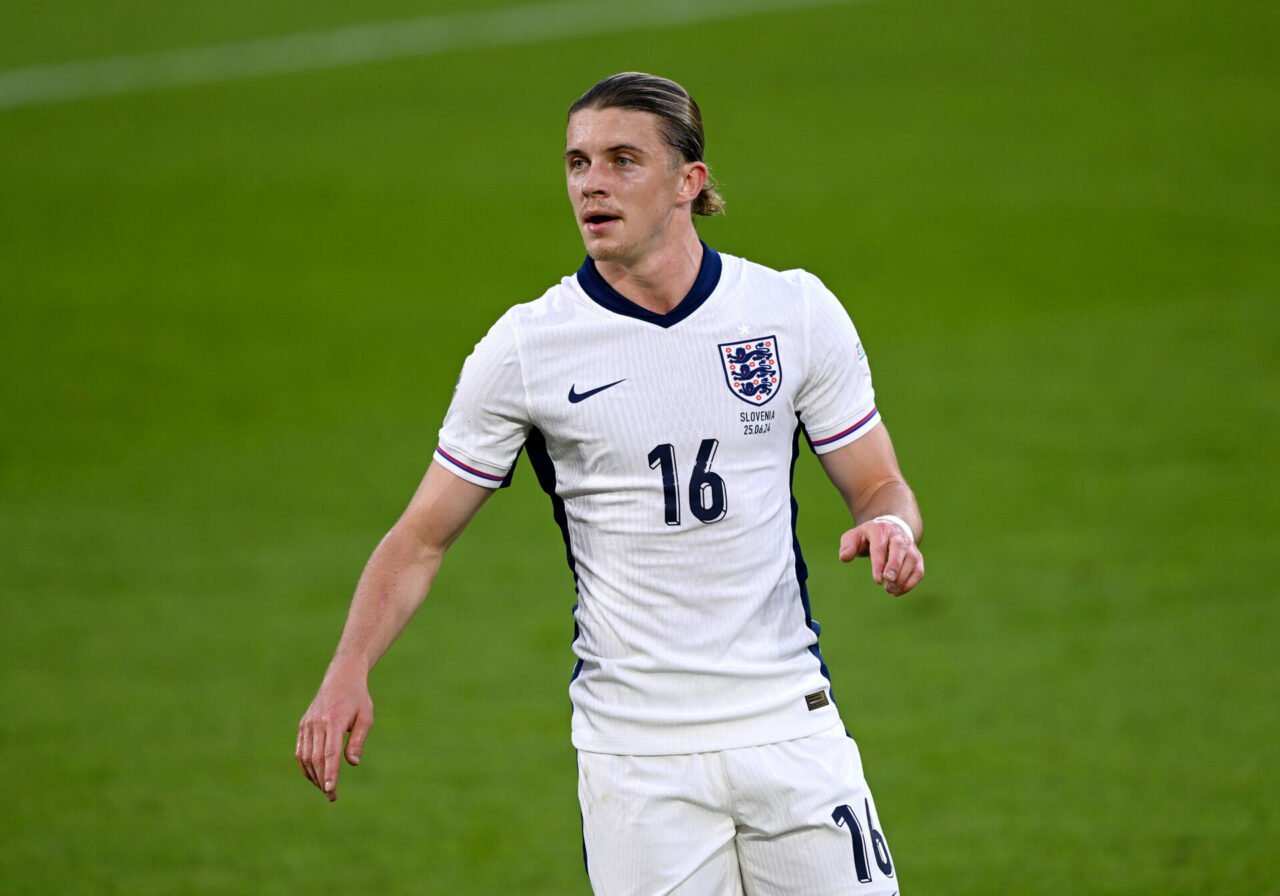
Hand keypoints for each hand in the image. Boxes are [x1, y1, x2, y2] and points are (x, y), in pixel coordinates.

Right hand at [296, 664, 373, 801]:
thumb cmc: (358, 699)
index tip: (330, 790)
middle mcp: (317, 723)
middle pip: (316, 758)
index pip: (330, 753)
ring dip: (313, 775)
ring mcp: (307, 724)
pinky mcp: (303, 725)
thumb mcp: (366, 717)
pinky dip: (306, 766)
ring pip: (305, 757)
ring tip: (325, 788)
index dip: (330, 773)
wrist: (341, 678)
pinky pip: (300, 751)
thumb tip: (352, 763)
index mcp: (334, 721)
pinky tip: (315, 776)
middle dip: (322, 780)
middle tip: (331, 796)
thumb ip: (358, 740)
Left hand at [839, 518, 924, 595]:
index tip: (877, 580)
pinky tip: (897, 591)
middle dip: (895, 566)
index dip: (879, 563)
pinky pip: (919, 570)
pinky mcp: (916, 556)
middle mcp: (897, 535)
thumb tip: (845, 557)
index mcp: (879, 529)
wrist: (889, 529)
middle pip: (899, 548)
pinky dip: (911, 583)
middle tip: (888, 581)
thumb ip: (847, 546)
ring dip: (903, 578)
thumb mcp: (853, 537)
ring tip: (889, 590)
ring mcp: (909, 545)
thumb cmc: (867, 537)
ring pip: (912, 560)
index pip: (880, 546)